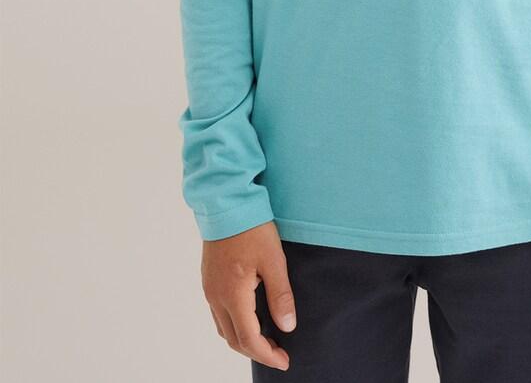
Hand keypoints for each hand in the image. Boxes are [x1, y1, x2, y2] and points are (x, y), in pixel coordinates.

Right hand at [201, 220, 296, 371]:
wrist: (226, 203)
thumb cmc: (252, 229)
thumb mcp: (273, 260)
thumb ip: (280, 295)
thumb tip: (287, 326)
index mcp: (233, 295)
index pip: (249, 339)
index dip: (268, 354)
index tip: (285, 360)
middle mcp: (216, 297)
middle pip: (233, 340)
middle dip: (256, 351)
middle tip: (279, 352)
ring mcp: (209, 289)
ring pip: (224, 328)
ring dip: (244, 340)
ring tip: (267, 339)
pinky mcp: (208, 280)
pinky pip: (218, 314)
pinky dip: (234, 325)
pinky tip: (250, 317)